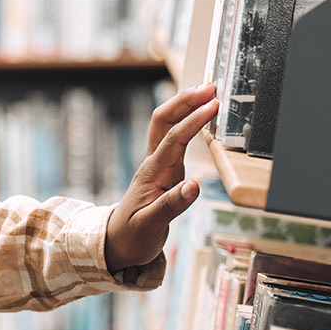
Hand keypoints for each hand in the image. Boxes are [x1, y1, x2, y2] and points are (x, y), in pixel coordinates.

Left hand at [104, 83, 218, 277]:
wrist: (118, 243)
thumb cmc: (133, 236)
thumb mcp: (151, 226)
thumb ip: (172, 206)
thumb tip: (194, 186)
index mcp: (151, 174)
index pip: (174, 139)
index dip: (193, 120)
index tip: (213, 105)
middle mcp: (154, 163)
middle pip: (164, 120)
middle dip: (185, 100)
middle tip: (210, 86)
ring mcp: (158, 165)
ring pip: (168, 125)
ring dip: (186, 106)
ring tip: (208, 91)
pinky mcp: (164, 170)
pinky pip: (175, 137)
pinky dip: (188, 121)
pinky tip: (201, 115)